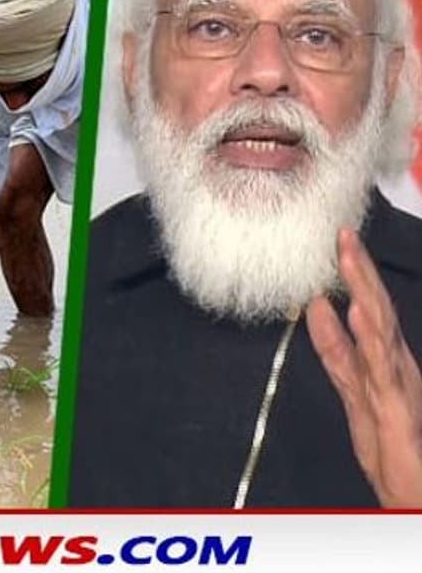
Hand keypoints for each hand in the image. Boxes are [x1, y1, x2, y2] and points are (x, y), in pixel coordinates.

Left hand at [307, 228, 421, 506]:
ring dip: (366, 292)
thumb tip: (315, 309)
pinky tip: (359, 314)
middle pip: (374, 310)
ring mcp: (397, 385)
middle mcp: (393, 366)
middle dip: (360, 272)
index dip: (353, 274)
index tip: (339, 242)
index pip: (366, 308)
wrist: (412, 492)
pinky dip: (371, 340)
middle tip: (344, 236)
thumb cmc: (389, 444)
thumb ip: (334, 349)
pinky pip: (381, 369)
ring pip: (380, 330)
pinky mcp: (396, 409)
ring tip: (351, 260)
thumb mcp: (352, 387)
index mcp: (382, 360)